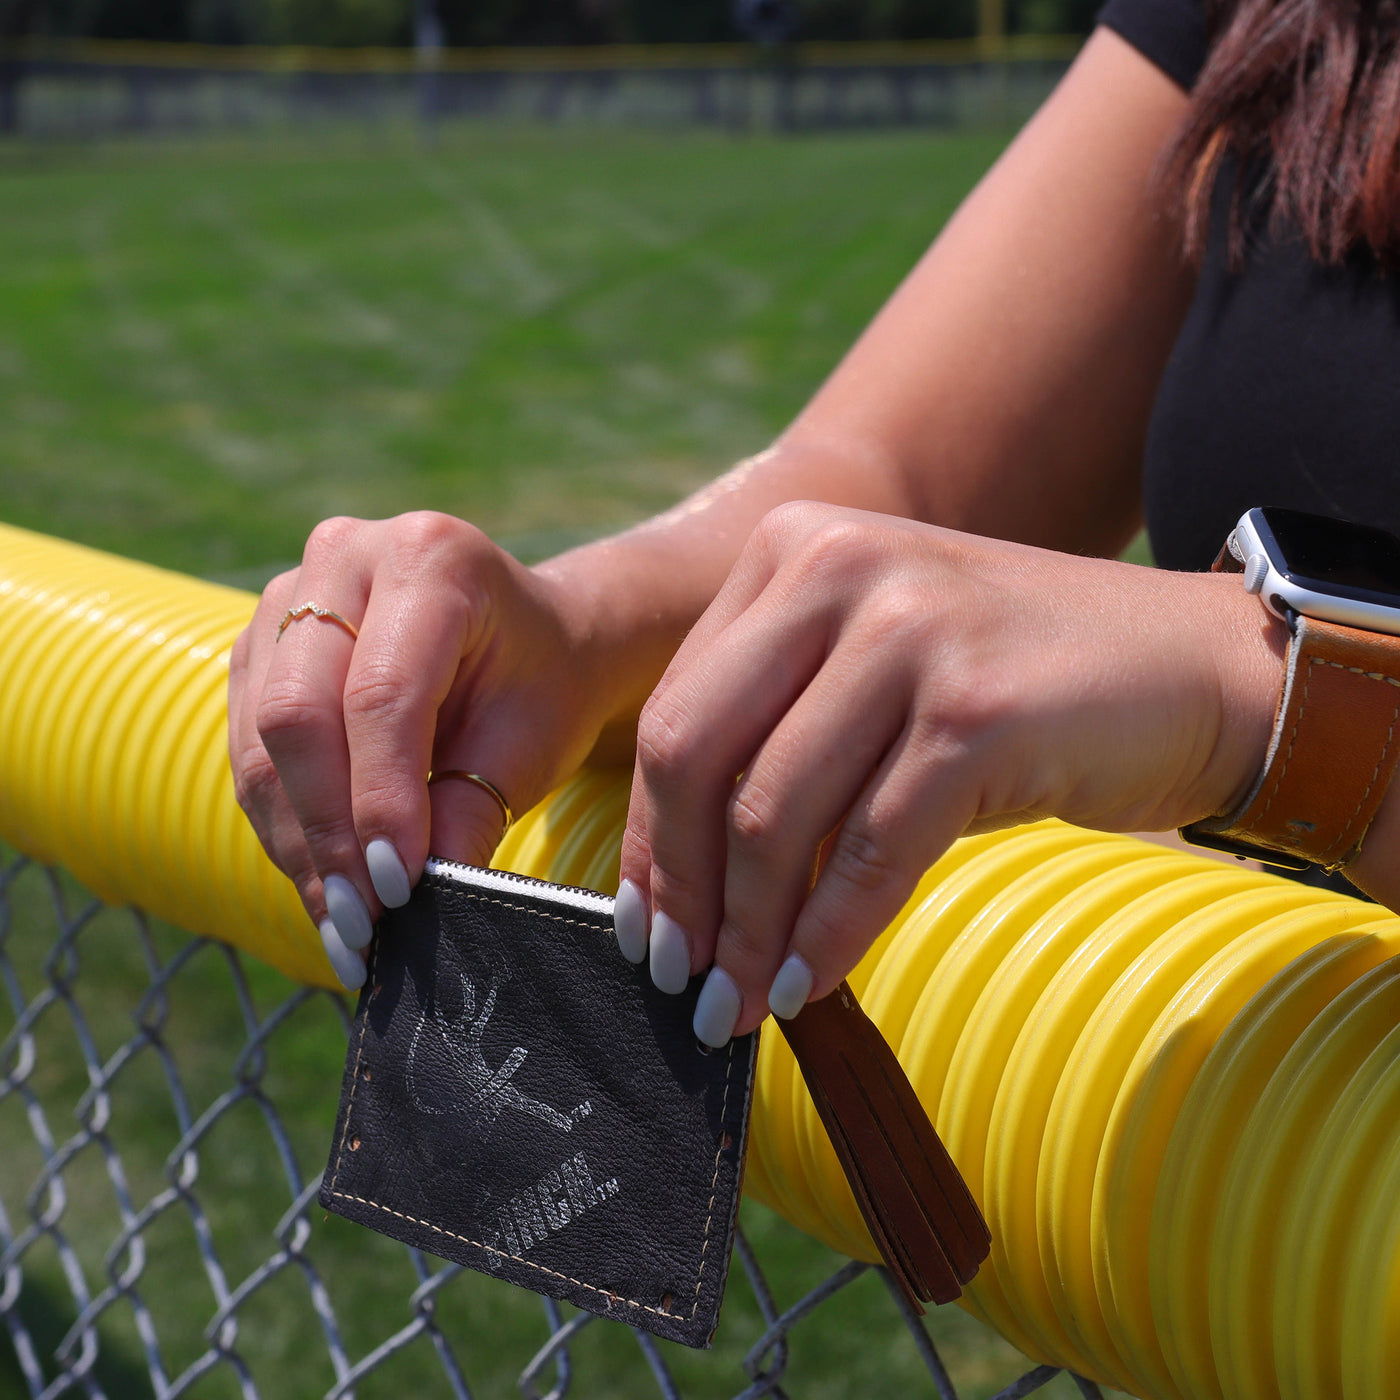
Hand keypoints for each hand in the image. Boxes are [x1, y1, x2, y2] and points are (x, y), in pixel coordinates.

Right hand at [228, 512, 608, 987]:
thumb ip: (471, 811)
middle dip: (327, 831)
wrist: (532, 641)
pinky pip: (250, 743)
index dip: (379, 802)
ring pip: (262, 736)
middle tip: (359, 923)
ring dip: (298, 841)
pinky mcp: (262, 641)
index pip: (381, 696)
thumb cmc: (543, 685)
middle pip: (300, 711)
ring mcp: (291, 593)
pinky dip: (284, 822)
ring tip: (340, 924)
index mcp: (431, 558)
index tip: (396, 891)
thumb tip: (414, 903)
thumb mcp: (531, 743)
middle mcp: (347, 556)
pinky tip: (320, 880)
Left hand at [615, 501, 1287, 1045]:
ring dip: (750, 932)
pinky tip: (810, 989)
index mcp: (796, 551)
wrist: (1194, 668)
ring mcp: (910, 633)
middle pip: (695, 756)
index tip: (647, 926)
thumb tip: (687, 883)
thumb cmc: (1018, 685)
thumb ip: (784, 732)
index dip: (649, 835)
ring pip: (775, 813)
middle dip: (681, 888)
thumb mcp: (879, 669)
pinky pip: (870, 852)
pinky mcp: (974, 713)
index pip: (676, 710)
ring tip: (741, 1004)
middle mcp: (840, 570)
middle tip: (682, 978)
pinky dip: (830, 936)